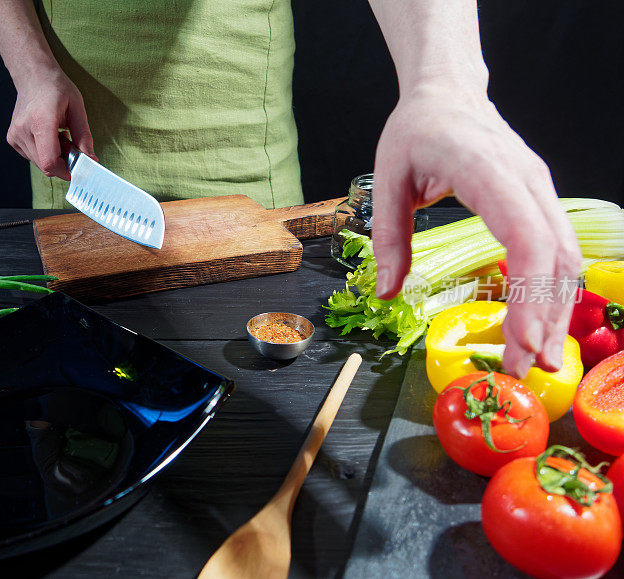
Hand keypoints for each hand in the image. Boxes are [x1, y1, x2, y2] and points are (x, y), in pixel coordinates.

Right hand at [7, 66, 95, 180]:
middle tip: (70, 145)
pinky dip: (43, 152)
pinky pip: (32, 157)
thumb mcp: (77, 108)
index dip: (65, 171)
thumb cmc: (56, 89)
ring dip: (53, 157)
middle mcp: (24, 129)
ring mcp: (15, 135)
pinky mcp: (12, 139)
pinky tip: (47, 136)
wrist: (33, 76)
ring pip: (39, 164)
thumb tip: (91, 159)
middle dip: (62, 163)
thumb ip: (84, 136)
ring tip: (59, 136)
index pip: (50, 161)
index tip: (76, 170)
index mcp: (41, 121)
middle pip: (46, 166)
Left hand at [371, 83, 581, 377]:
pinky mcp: (538, 197)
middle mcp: (526, 179)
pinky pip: (556, 246)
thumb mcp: (387, 181)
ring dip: (554, 308)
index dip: (530, 294)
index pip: (527, 237)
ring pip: (565, 255)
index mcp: (487, 170)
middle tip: (524, 368)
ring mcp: (539, 187)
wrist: (446, 92)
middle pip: (554, 256)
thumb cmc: (415, 130)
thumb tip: (386, 292)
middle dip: (544, 317)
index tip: (520, 340)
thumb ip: (388, 238)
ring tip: (535, 355)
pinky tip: (538, 319)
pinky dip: (551, 287)